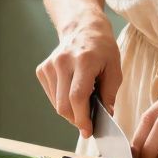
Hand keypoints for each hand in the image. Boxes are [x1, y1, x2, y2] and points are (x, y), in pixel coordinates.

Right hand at [36, 14, 120, 137]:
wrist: (82, 27)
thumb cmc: (102, 48)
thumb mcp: (114, 69)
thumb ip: (110, 94)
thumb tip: (105, 117)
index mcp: (83, 61)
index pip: (77, 96)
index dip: (82, 118)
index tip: (88, 131)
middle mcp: (63, 62)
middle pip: (63, 104)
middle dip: (76, 120)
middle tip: (87, 124)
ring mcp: (50, 65)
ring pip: (56, 103)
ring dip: (70, 111)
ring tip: (83, 103)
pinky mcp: (42, 69)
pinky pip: (52, 96)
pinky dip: (62, 101)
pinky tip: (72, 92)